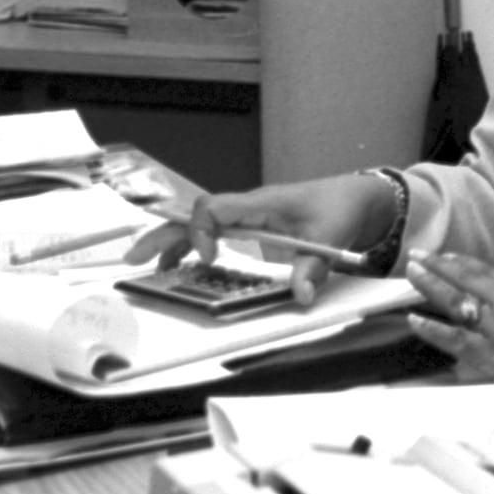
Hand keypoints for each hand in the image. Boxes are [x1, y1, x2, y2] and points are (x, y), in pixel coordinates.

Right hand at [122, 174, 395, 304]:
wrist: (357, 198)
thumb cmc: (340, 208)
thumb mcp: (332, 238)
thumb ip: (314, 266)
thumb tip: (300, 295)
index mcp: (261, 204)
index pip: (214, 207)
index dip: (201, 231)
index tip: (208, 257)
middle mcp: (249, 210)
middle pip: (195, 216)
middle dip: (165, 235)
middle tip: (136, 256)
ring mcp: (249, 220)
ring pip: (201, 225)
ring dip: (174, 243)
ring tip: (149, 267)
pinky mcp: (254, 231)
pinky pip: (215, 235)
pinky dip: (194, 248)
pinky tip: (181, 267)